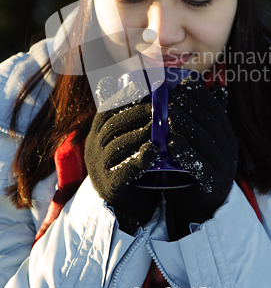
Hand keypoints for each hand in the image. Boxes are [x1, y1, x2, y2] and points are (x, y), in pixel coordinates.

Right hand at [84, 82, 158, 234]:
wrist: (128, 206)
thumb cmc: (132, 165)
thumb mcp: (129, 139)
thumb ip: (132, 118)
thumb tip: (138, 81)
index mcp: (97, 135)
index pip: (105, 111)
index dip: (122, 97)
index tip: (140, 87)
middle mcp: (93, 149)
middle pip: (111, 126)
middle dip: (135, 114)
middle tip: (157, 108)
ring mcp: (98, 169)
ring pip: (116, 146)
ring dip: (139, 134)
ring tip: (159, 127)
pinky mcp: (109, 187)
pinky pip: (122, 171)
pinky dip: (138, 160)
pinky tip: (154, 151)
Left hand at [164, 77, 237, 240]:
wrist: (201, 210)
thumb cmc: (196, 171)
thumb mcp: (200, 143)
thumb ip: (200, 120)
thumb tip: (202, 85)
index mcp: (227, 136)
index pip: (216, 109)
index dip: (200, 95)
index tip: (183, 83)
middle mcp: (230, 149)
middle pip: (210, 121)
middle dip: (189, 105)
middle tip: (168, 93)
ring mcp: (224, 167)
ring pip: (206, 140)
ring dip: (186, 123)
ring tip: (167, 112)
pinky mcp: (213, 184)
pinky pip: (201, 166)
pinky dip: (186, 152)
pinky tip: (172, 143)